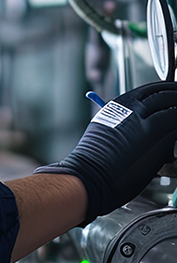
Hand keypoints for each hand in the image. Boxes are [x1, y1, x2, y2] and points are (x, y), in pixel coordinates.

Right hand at [34, 81, 176, 223]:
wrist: (93, 173)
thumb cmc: (96, 158)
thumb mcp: (105, 128)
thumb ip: (125, 119)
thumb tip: (142, 119)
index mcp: (119, 104)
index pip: (150, 89)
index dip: (164, 89)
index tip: (171, 90)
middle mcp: (134, 110)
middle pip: (165, 95)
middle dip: (175, 95)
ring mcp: (148, 124)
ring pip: (174, 110)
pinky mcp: (160, 140)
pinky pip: (176, 129)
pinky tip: (176, 134)